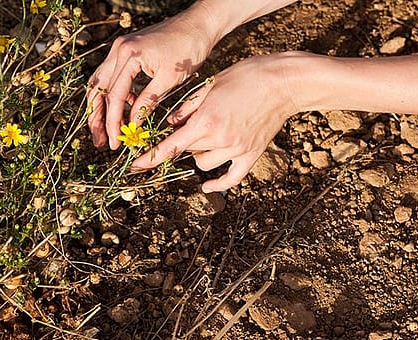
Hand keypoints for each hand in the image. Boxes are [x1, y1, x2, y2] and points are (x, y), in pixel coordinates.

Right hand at [87, 12, 218, 148]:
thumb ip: (147, 102)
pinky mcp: (126, 50)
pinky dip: (115, 94)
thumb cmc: (189, 48)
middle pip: (98, 89)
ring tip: (103, 130)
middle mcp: (119, 49)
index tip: (115, 141)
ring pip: (100, 82)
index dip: (113, 122)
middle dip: (97, 117)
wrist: (198, 24)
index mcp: (129, 55)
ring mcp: (120, 48)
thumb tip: (133, 125)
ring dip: (100, 107)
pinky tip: (124, 110)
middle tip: (100, 140)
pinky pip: (112, 75)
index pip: (115, 95)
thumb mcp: (169, 79)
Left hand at [132, 52, 302, 192]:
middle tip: (183, 128)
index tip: (133, 166)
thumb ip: (187, 108)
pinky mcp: (251, 155)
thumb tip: (169, 124)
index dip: (148, 159)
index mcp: (205, 121)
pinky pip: (231, 178)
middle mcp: (219, 140)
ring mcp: (236, 150)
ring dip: (196, 154)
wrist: (284, 82)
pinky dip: (217, 183)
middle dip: (178, 142)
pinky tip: (206, 185)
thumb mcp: (210, 86)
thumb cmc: (246, 76)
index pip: (169, 147)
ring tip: (203, 136)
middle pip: (185, 152)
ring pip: (203, 163)